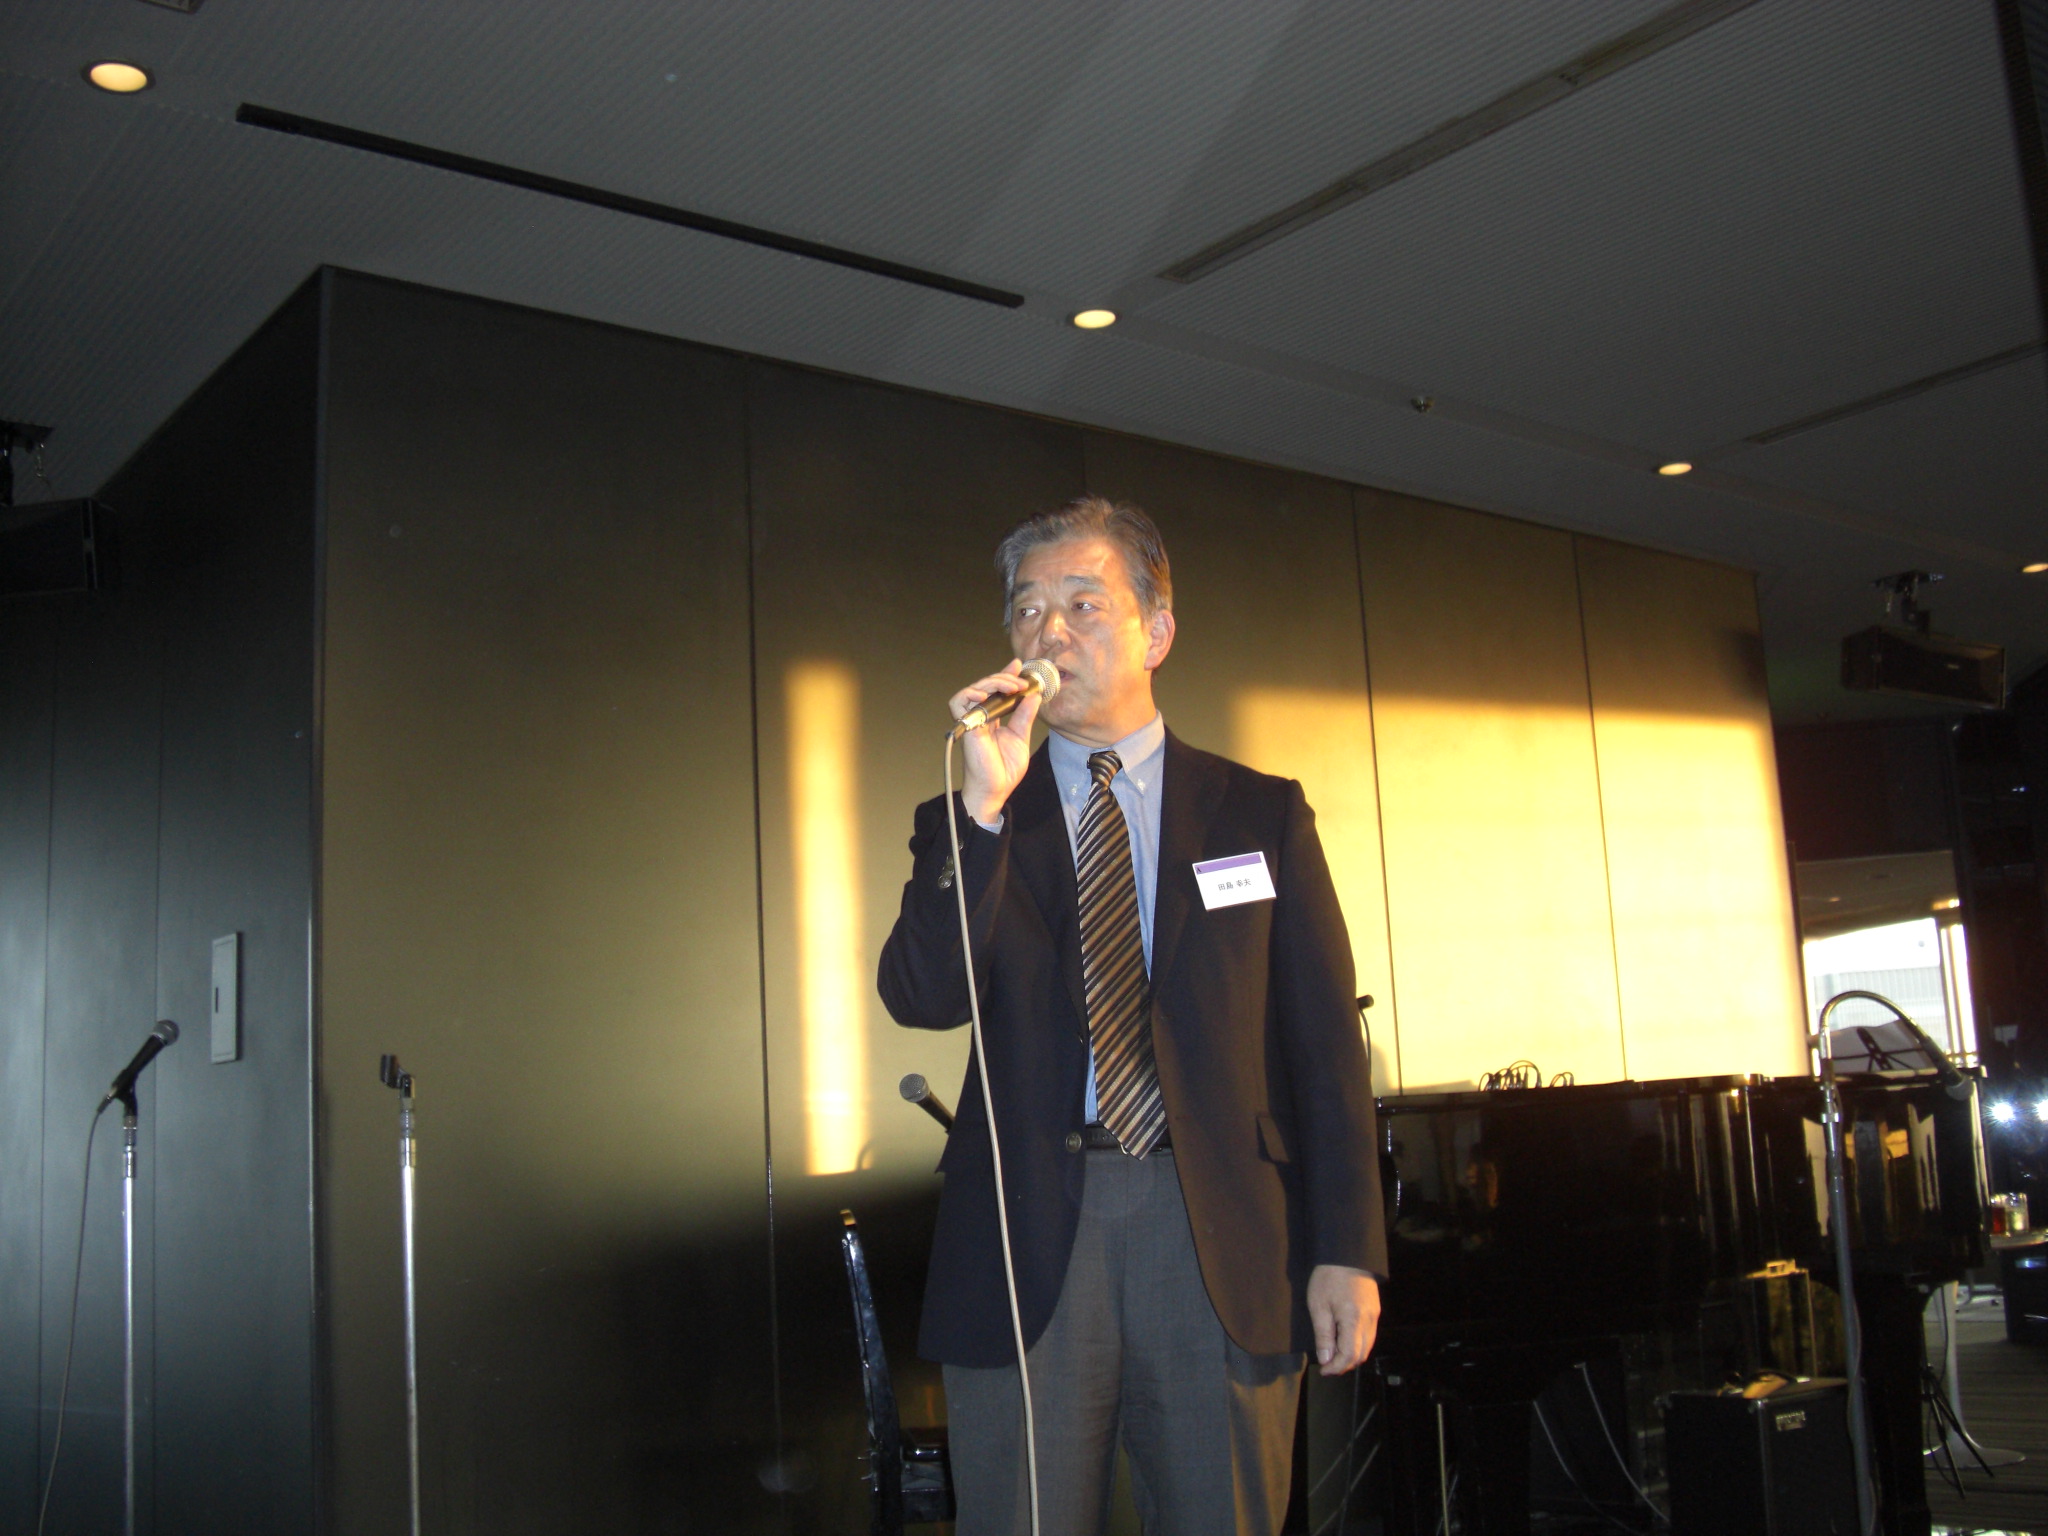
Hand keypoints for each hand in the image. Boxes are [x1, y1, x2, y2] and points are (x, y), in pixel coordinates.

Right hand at [949, 660, 1041, 823]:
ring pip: (973, 690)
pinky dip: (970, 694)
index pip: (996, 690)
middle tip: (1021, 682)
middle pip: (986, 686)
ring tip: (1010, 686)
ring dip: (992, 683)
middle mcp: (980, 717)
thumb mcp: (1021, 737)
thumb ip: (1025, 716)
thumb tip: (1034, 695)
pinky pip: (958, 703)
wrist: (995, 790)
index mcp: (993, 718)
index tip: (1018, 665)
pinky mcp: (966, 727)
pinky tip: (985, 695)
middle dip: (1004, 677)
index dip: (1005, 674)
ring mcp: (972, 721)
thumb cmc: (1004, 769)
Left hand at [1306, 1265, 1379, 1374]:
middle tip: (1327, 1364)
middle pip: (1362, 1355)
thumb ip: (1323, 1335)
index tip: (1323, 1370)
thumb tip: (1326, 1359)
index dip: (1336, 1367)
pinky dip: (1357, 1344)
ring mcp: (1375, 1315)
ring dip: (1352, 1356)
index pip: (1350, 1356)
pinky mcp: (1375, 1310)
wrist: (1346, 1252)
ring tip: (1333, 1354)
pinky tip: (1344, 1340)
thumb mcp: (1318, 1306)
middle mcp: (1369, 1321)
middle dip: (1344, 1364)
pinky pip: (1369, 1335)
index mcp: (1354, 1320)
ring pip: (1367, 1346)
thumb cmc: (1328, 1277)